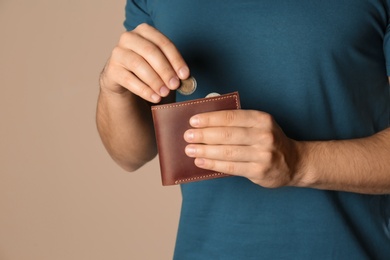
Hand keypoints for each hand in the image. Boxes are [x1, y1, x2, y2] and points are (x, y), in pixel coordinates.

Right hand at [99, 23, 189, 102]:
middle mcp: (129, 38)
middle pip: (150, 51)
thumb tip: (186, 79)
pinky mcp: (111, 70)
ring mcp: (117, 53)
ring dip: (154, 80)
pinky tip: (155, 98)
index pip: (163, 43)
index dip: (176, 59)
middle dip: (165, 70)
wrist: (124, 82)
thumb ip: (173, 70)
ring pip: (138, 64)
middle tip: (175, 85)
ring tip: (165, 93)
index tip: (185, 75)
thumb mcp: (162, 66)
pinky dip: (144, 90)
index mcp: (145, 31)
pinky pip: (128, 79)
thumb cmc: (148, 70)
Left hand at [184, 110, 299, 187]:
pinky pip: (231, 167)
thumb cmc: (268, 140)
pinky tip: (201, 161)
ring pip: (228, 152)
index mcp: (262, 119)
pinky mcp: (259, 171)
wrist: (293, 162)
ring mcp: (263, 155)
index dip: (210, 119)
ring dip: (205, 150)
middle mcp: (264, 135)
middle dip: (204, 135)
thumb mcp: (259, 124)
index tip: (193, 121)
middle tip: (187, 136)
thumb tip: (206, 118)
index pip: (231, 117)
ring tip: (190, 149)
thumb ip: (237, 120)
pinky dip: (213, 164)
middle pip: (227, 135)